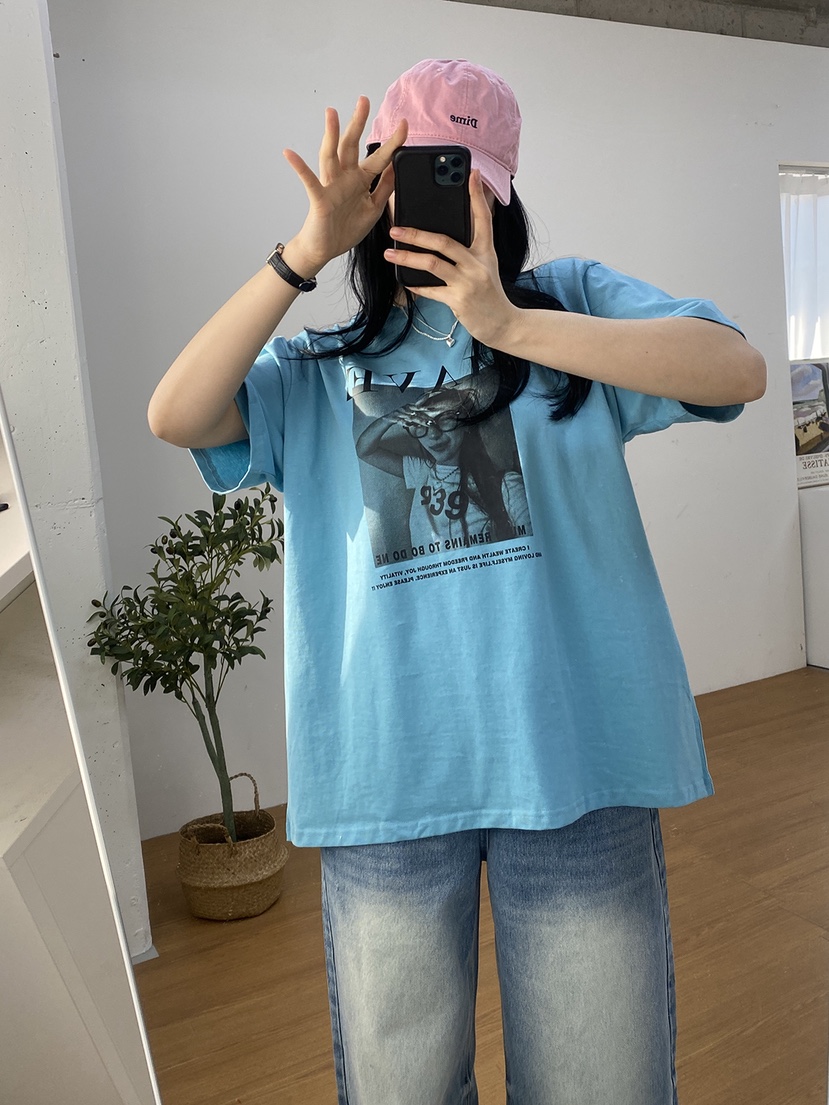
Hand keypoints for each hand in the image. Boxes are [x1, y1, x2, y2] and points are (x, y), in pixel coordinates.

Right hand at [282, 98, 406, 271]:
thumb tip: (396, 167)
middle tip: (364, 100)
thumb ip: (385, 188)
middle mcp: (345, 178)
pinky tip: (290, 154)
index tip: (404, 125)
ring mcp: (331, 186)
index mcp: (360, 181)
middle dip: (358, 123)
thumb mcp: (374, 208)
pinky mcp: (319, 199)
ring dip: (330, 134)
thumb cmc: (345, 229)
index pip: (379, 157)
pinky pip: (309, 181)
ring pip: (331, 155)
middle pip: (352, 146)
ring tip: (331, 113)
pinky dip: (299, 167)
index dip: (392, 142)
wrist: (325, 249)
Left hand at [383, 170, 521, 349]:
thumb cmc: (489, 292)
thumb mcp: (486, 264)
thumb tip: (446, 231)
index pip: (483, 218)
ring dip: (408, 257)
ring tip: (390, 253)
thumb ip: (471, 246)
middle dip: (416, 233)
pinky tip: (404, 279)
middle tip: (395, 228)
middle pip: (444, 241)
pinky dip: (417, 285)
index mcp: (485, 251)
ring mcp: (468, 282)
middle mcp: (477, 263)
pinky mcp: (459, 301)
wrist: (502, 323)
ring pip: (432, 264)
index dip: (477, 195)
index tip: (471, 174)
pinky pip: (431, 290)